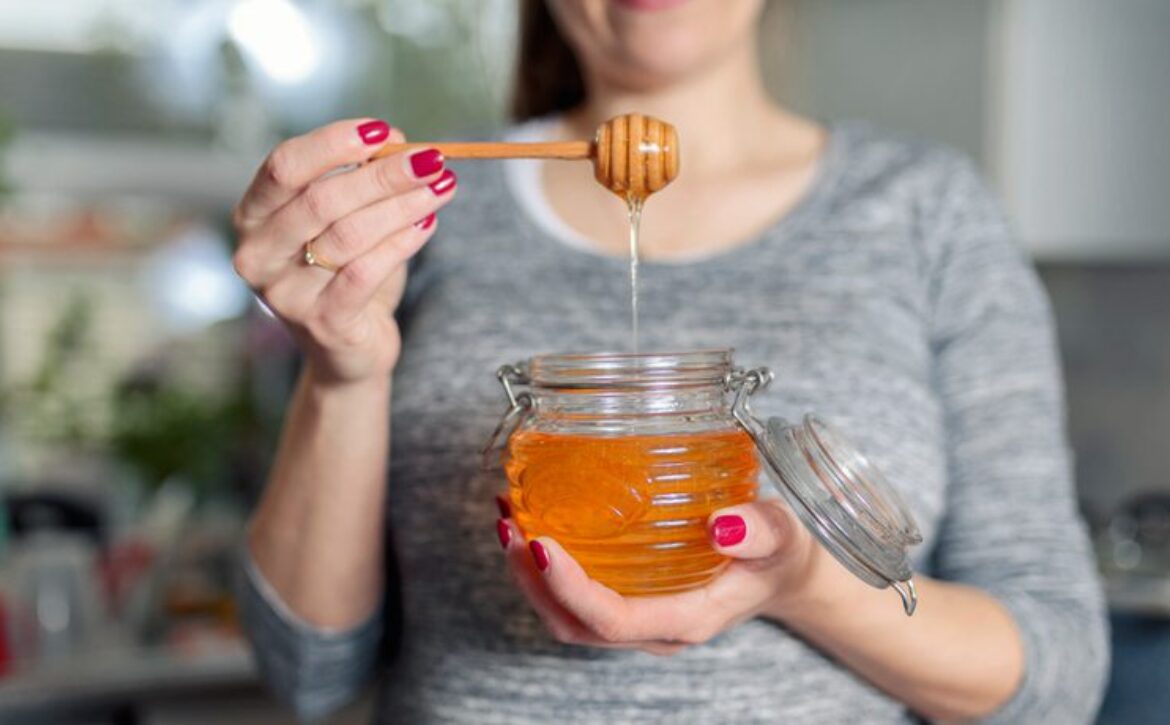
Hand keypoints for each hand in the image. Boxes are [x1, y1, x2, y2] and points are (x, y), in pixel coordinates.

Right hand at [231, 118, 457, 384]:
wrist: (347, 350)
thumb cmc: (343, 273)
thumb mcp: (345, 220)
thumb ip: (359, 180)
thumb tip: (395, 143)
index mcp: (253, 216)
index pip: (284, 166)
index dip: (333, 142)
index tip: (384, 130)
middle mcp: (258, 255)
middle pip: (321, 199)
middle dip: (383, 175)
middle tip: (432, 159)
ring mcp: (286, 294)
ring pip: (349, 235)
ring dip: (402, 206)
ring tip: (442, 187)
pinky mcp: (323, 324)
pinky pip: (366, 273)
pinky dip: (402, 244)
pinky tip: (428, 225)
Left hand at [497, 499, 844, 655]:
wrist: (783, 574)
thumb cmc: (779, 555)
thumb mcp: (782, 536)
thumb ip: (759, 531)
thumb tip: (722, 525)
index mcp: (686, 619)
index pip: (612, 620)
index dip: (568, 588)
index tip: (541, 544)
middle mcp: (653, 629)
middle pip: (574, 624)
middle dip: (532, 581)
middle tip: (510, 525)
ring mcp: (638, 620)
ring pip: (567, 617)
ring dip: (529, 575)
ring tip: (508, 520)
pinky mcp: (629, 600)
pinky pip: (575, 597)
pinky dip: (545, 567)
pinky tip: (533, 522)